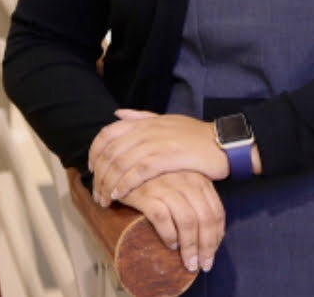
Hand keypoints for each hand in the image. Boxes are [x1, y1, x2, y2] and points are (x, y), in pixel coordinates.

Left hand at [89, 110, 228, 205]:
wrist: (222, 143)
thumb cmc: (194, 136)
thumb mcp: (167, 121)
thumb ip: (141, 117)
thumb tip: (117, 113)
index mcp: (146, 121)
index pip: (108, 132)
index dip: (94, 151)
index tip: (91, 169)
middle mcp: (149, 130)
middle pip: (111, 151)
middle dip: (99, 174)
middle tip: (96, 193)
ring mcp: (158, 142)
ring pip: (122, 163)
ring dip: (109, 183)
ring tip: (104, 199)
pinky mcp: (169, 157)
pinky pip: (139, 171)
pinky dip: (126, 183)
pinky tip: (120, 194)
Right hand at [120, 170, 224, 273]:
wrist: (125, 169)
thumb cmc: (157, 180)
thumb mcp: (182, 183)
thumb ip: (196, 198)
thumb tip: (211, 235)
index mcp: (198, 178)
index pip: (216, 211)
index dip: (217, 236)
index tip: (212, 253)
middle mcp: (186, 180)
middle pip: (205, 218)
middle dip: (207, 246)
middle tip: (203, 265)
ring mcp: (166, 186)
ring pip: (187, 220)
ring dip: (190, 246)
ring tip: (188, 262)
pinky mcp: (145, 193)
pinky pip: (162, 217)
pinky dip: (169, 234)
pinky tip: (171, 245)